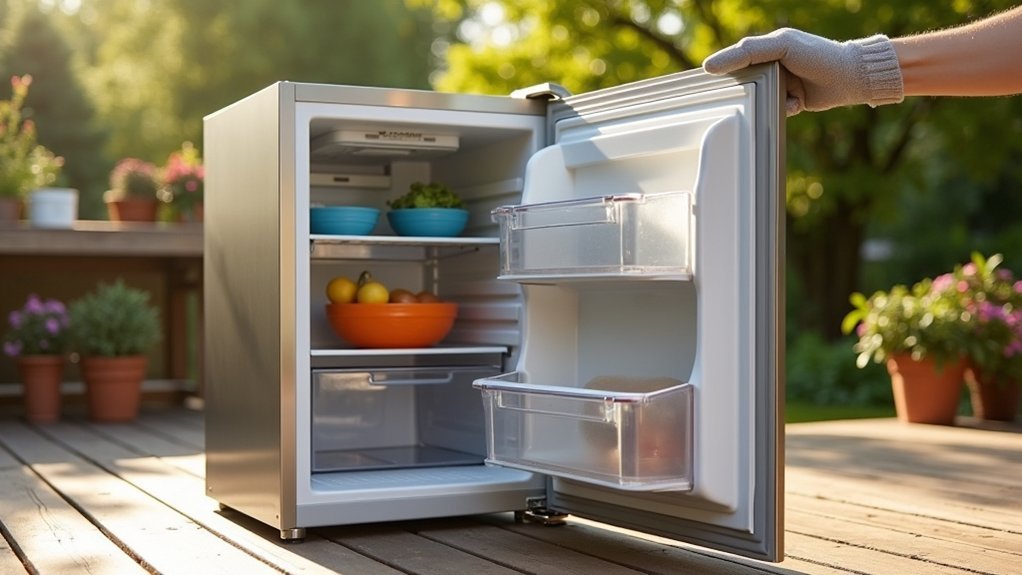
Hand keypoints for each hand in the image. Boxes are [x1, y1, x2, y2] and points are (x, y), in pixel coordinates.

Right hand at [703, 28, 903, 115]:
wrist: (851, 78)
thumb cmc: (819, 55)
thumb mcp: (782, 47)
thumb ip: (749, 51)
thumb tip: (712, 64)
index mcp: (768, 47)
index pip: (736, 57)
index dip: (721, 66)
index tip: (704, 77)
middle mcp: (772, 65)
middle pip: (745, 81)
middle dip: (747, 89)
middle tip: (747, 94)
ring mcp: (781, 83)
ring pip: (759, 98)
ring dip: (767, 101)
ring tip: (782, 96)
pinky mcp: (790, 100)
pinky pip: (774, 109)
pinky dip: (782, 109)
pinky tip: (795, 104)